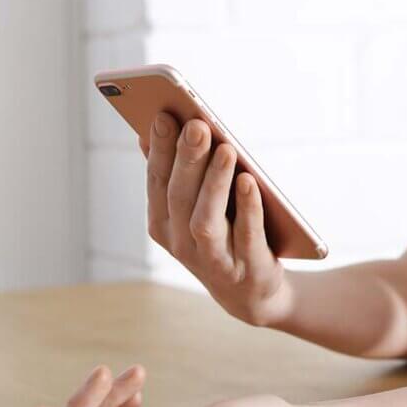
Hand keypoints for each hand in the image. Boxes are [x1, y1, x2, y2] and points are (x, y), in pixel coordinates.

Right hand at [139, 113, 289, 325]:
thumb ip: (176, 173)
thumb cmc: (222, 235)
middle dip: (187, 159)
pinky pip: (246, 235)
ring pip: (206, 218)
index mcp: (163, 224)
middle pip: (180, 196)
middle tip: (197, 124)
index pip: (158, 182)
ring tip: (226, 147)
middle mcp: (181, 243)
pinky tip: (250, 181)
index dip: (160, 150)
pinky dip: (248, 208)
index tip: (164, 115)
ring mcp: (213, 259)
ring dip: (215, 181)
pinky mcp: (246, 268)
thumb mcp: (193, 208)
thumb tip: (154, 128)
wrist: (252, 291)